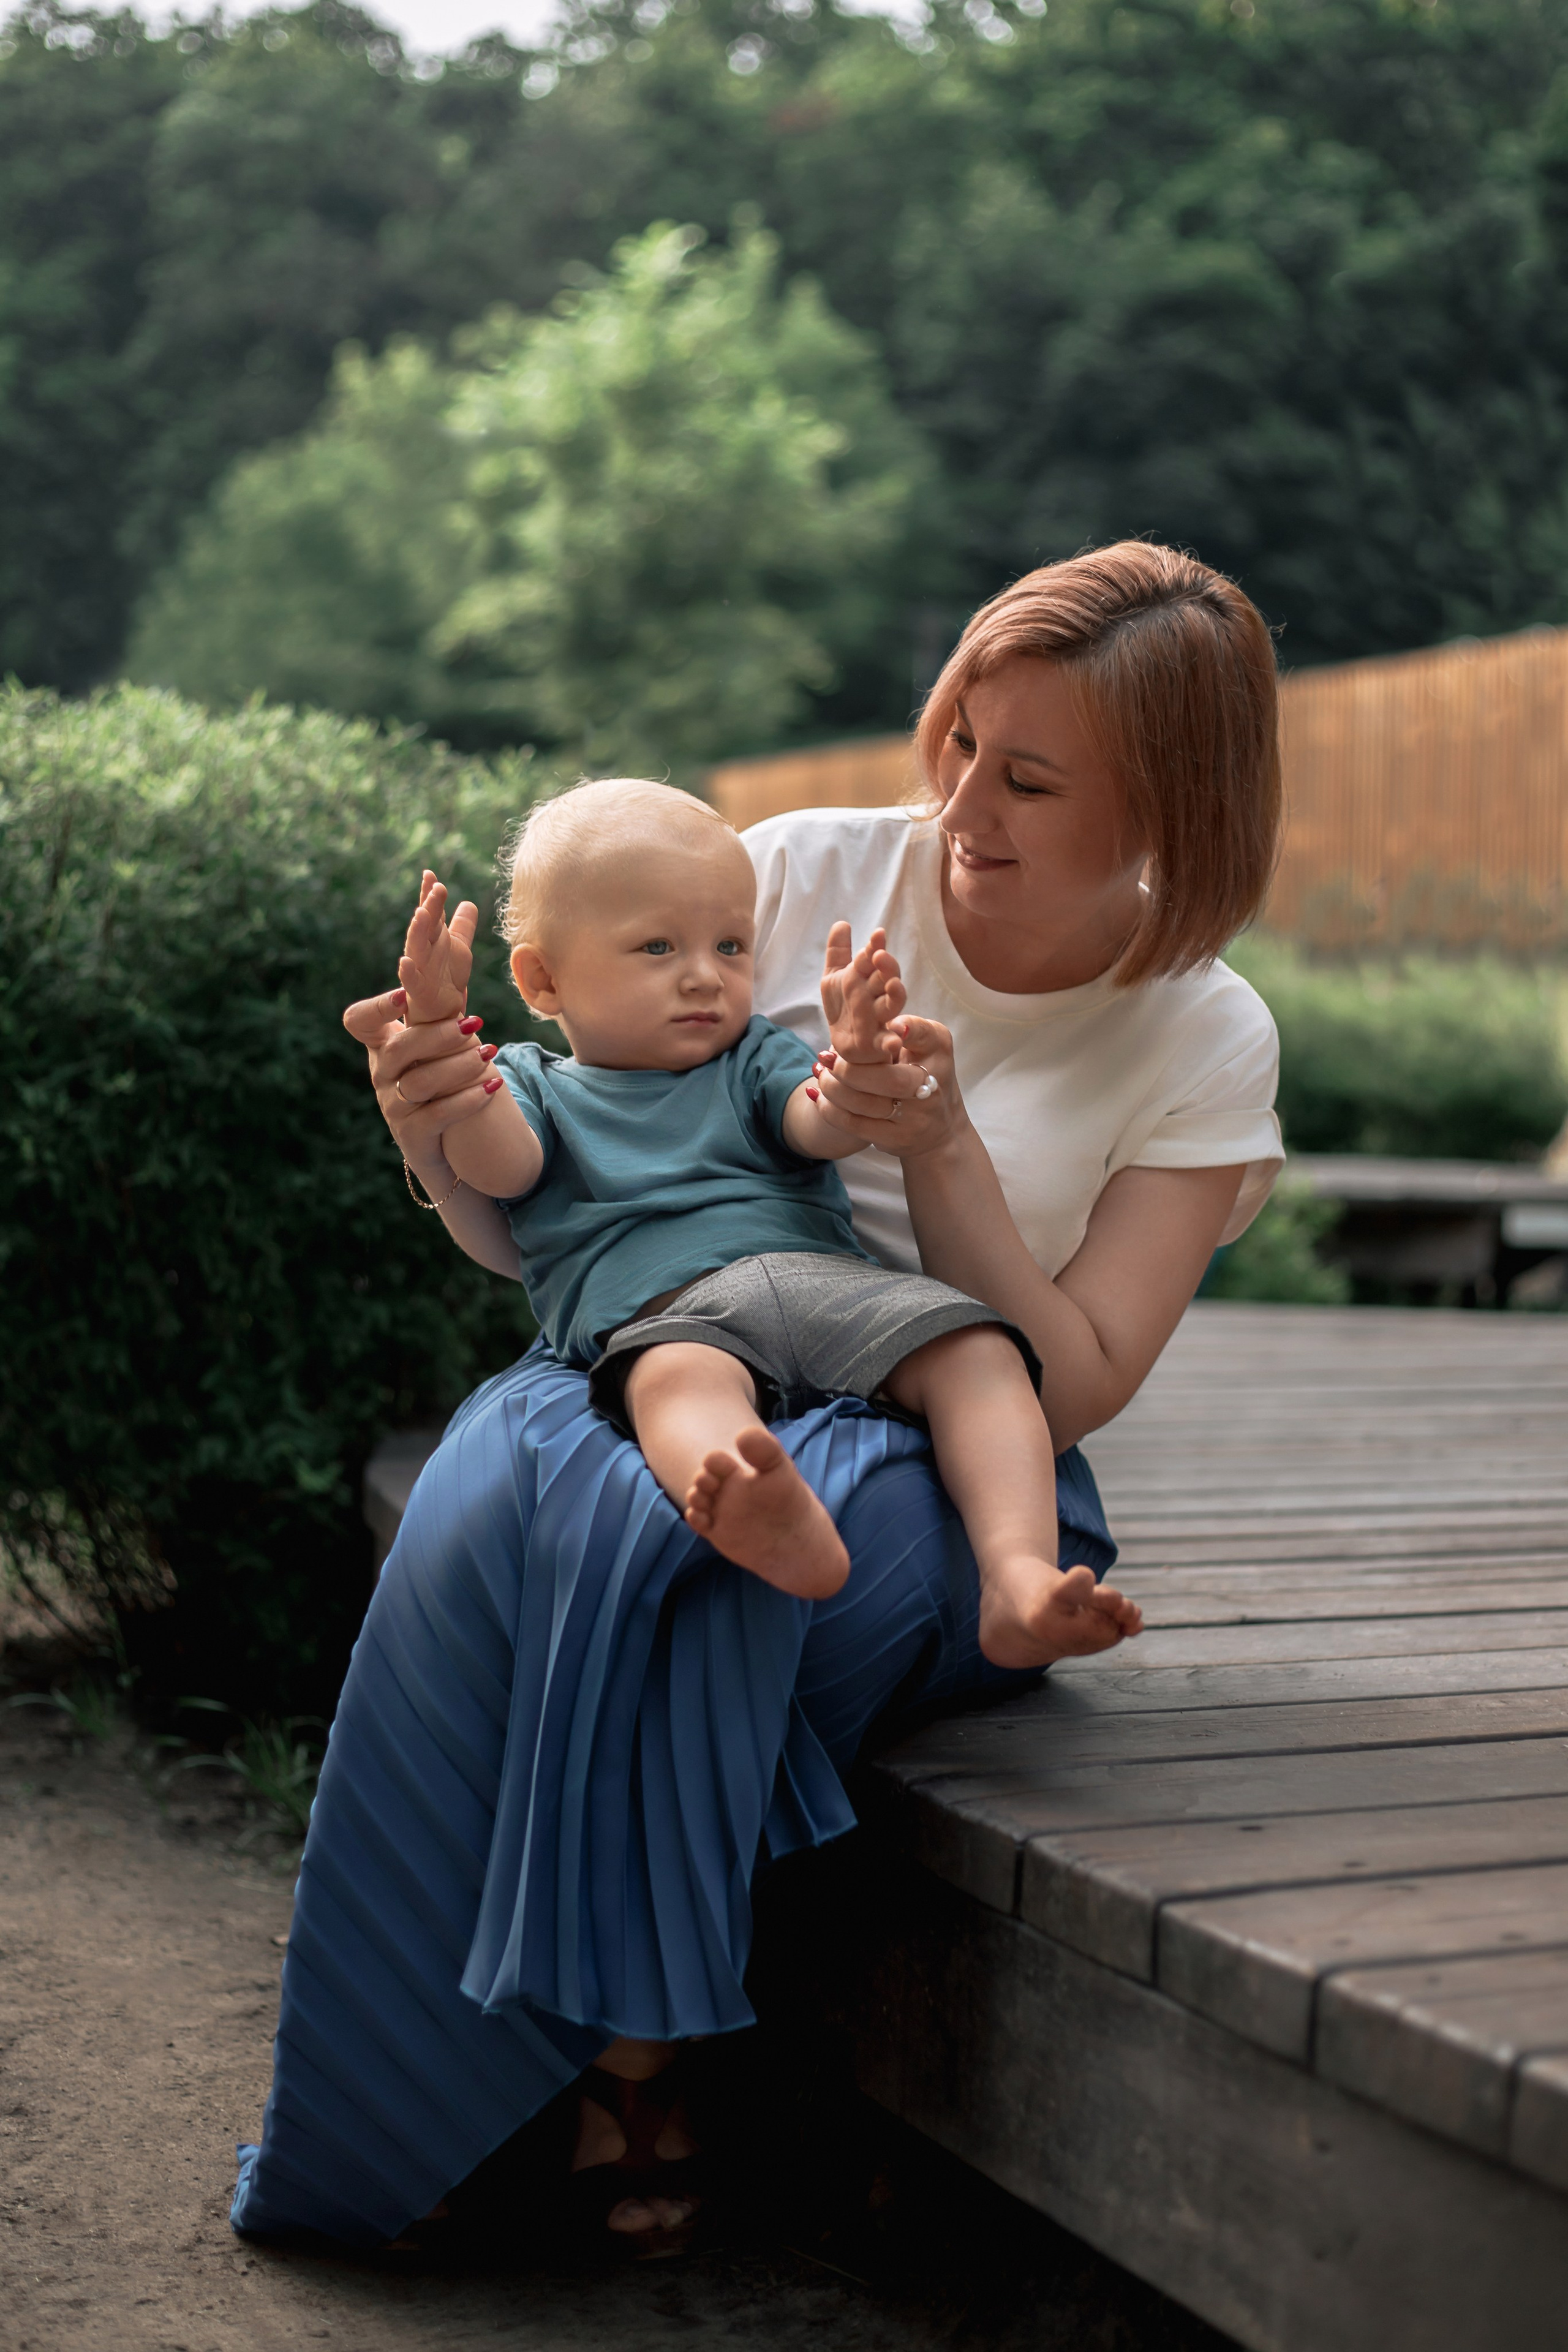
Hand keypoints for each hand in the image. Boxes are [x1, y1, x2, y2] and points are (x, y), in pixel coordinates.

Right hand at [342, 986, 500, 1185]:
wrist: (442, 1142)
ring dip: (457, 1067)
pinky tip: (492, 1087)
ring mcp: (394, 1106)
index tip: (405, 994)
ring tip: (489, 1053)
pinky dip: (465, 1101)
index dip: (378, 1007)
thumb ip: (450, 986)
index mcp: (383, 1043)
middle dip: (436, 1035)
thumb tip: (470, 912)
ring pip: (418, 1084)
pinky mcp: (413, 1135)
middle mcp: (382, 1073)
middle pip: (397, 1050)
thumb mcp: (439, 1034)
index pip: (360, 1021)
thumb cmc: (440, 1074)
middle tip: (474, 1023)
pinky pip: (436, 1116)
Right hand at [398, 871, 478, 1026]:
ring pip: (417, 947)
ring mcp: (420, 971)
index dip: (430, 894)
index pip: (432, 912)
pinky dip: (407, 973)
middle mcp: (424, 951)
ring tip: (421, 913)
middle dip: (429, 906)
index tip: (430, 873)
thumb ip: (462, 927)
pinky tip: (404, 961)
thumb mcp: (460, 950)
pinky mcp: (420, 995)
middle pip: (426, 925)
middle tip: (435, 886)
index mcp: (433, 939)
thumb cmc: (446, 981)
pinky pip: (412, 982)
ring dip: (418, 930)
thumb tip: (467, 903)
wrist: (444, 1018)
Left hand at [810, 1011, 966, 1158]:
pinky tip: (819, 1095)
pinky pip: (854, 1124)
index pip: (926, 1036)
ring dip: (833, 1087)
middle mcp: (931, 1088)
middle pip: (889, 1079)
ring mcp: (914, 1118)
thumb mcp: (927, 1045)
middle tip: (827, 1058)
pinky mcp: (895, 1138)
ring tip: (821, 1073)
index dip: (909, 1029)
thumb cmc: (926, 1074)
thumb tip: (884, 1021)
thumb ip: (909, 1027)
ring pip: (865, 1103)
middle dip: (849, 1068)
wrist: (940, 1130)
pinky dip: (830, 1108)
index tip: (891, 1026)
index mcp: (938, 1053)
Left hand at [819, 922, 904, 1067]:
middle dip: (886, 967)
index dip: (875, 947)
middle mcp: (876, 996)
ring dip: (895, 994)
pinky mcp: (878, 1043)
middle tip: (879, 956)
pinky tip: (895, 1042)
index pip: (872, 959)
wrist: (847, 1042)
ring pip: (891, 1004)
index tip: (877, 934)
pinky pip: (888, 1042)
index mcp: (867, 978)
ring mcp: (879, 1018)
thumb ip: (839, 952)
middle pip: (885, 978)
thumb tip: (842, 923)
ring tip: (893, 984)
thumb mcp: (835, 977)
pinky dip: (893, 1042)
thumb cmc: (846, 1006)